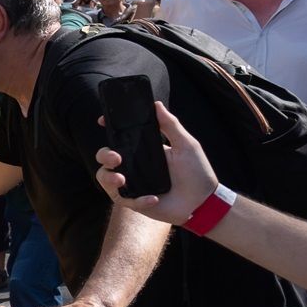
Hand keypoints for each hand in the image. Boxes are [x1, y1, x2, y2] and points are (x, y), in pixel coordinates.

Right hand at [93, 101, 215, 224]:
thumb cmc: (198, 173)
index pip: (120, 137)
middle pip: (105, 156)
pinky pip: (123, 199)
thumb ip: (171, 125)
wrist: (203, 202)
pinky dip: (137, 199)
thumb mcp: (186, 145)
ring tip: (121, 180)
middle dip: (104, 155)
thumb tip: (156, 104)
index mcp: (144, 150)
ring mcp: (132, 184)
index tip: (103, 122)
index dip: (109, 129)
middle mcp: (134, 166)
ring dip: (108, 178)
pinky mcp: (134, 202)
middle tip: (116, 158)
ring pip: (104, 178)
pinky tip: (153, 198)